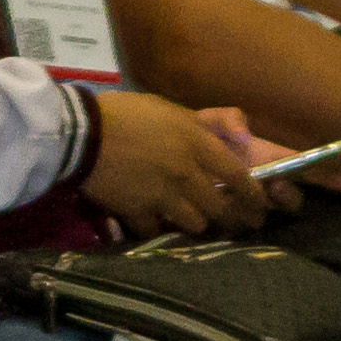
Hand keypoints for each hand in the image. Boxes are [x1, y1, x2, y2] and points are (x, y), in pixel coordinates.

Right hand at [82, 93, 269, 233]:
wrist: (80, 134)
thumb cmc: (126, 114)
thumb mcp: (170, 108)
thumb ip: (209, 122)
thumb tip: (245, 136)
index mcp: (195, 143)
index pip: (238, 176)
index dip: (254, 194)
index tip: (260, 203)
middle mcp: (185, 173)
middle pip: (221, 207)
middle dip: (233, 217)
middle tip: (237, 221)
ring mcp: (162, 196)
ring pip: (196, 223)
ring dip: (198, 222)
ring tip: (195, 220)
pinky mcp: (138, 213)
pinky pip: (158, 231)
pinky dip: (159, 229)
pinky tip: (156, 222)